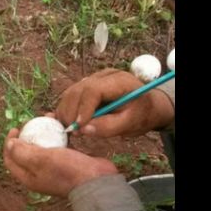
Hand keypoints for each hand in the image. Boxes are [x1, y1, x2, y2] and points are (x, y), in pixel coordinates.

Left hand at [3, 129, 117, 196]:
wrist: (97, 180)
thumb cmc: (67, 170)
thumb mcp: (41, 160)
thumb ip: (22, 153)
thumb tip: (9, 144)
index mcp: (28, 177)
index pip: (10, 160)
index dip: (9, 144)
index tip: (16, 129)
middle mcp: (39, 174)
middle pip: (26, 152)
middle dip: (27, 135)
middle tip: (31, 122)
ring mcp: (53, 168)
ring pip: (43, 147)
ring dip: (43, 133)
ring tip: (48, 118)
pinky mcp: (67, 161)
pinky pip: (58, 146)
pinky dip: (58, 135)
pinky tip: (62, 124)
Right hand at [56, 69, 173, 137]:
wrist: (145, 106)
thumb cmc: (140, 114)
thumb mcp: (130, 124)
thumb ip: (109, 127)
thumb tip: (84, 129)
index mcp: (119, 81)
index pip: (93, 90)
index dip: (83, 109)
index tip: (79, 127)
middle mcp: (102, 76)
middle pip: (77, 91)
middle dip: (71, 113)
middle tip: (74, 133)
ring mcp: (91, 80)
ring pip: (69, 94)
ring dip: (65, 113)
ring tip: (73, 130)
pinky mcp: (84, 87)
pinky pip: (68, 98)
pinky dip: (65, 112)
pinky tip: (69, 124)